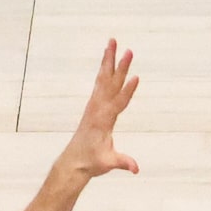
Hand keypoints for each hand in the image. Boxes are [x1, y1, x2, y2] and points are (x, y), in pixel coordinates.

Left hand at [62, 41, 140, 179]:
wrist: (74, 161)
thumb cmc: (92, 162)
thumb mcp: (108, 163)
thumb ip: (122, 163)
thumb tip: (135, 169)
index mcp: (103, 120)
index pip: (118, 103)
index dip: (128, 91)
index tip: (136, 77)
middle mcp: (97, 108)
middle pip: (111, 83)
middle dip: (120, 67)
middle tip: (128, 50)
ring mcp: (94, 104)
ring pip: (104, 77)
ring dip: (109, 59)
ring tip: (113, 41)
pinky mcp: (93, 104)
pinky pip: (100, 82)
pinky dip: (105, 68)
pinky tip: (108, 57)